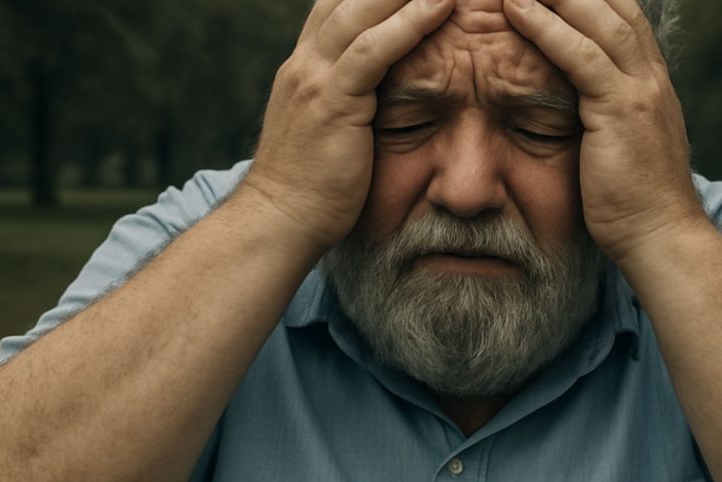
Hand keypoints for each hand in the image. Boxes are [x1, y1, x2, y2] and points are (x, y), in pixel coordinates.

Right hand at [243, 0, 454, 251]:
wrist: (280, 220)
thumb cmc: (311, 186)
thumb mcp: (326, 130)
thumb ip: (347, 100)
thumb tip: (379, 94)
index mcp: (305, 66)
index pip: (337, 3)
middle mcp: (306, 62)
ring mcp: (315, 78)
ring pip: (361, 9)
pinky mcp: (333, 101)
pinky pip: (373, 50)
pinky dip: (409, 22)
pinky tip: (440, 3)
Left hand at [503, 0, 707, 264]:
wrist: (660, 238)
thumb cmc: (632, 203)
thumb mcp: (618, 147)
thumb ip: (602, 116)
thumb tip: (575, 108)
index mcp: (648, 83)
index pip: (621, 17)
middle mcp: (649, 77)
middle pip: (612, 4)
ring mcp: (640, 90)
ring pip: (598, 18)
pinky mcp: (621, 111)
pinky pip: (581, 57)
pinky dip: (548, 28)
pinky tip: (517, 8)